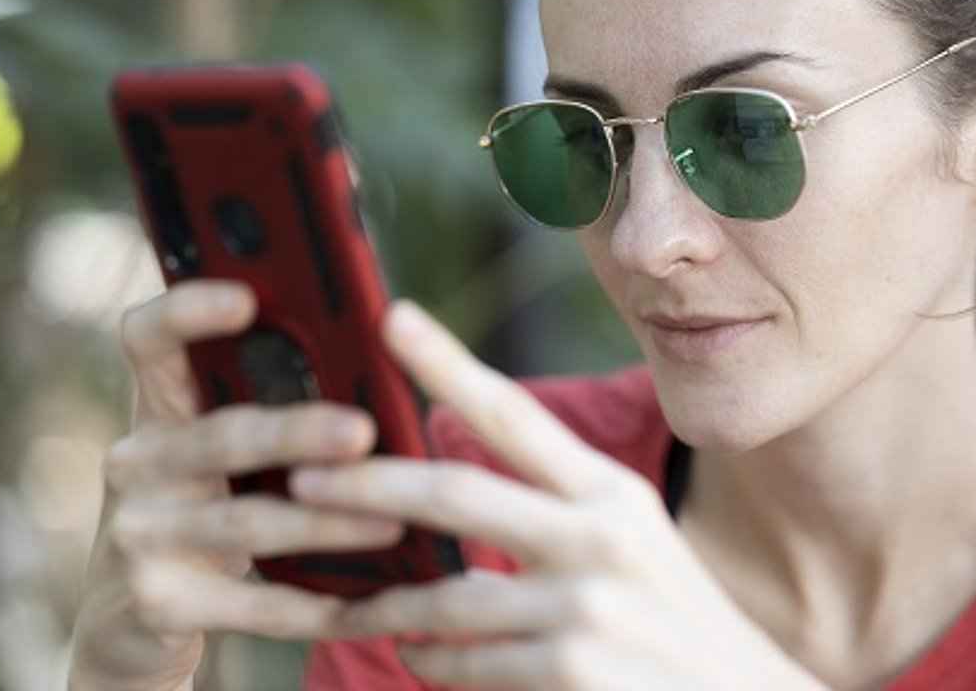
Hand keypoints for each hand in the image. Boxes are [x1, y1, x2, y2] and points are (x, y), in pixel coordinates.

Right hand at [68, 281, 403, 689]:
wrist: (135, 617)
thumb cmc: (213, 505)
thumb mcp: (229, 456)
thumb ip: (278, 409)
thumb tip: (388, 379)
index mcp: (162, 405)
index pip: (149, 339)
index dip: (186, 312)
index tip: (244, 298)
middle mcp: (137, 460)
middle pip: (221, 434)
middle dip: (297, 432)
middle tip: (363, 432)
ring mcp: (138, 532)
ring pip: (245, 521)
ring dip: (326, 522)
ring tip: (394, 520)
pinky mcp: (154, 603)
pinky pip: (249, 603)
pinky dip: (314, 606)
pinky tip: (369, 604)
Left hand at [291, 302, 826, 690]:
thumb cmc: (676, 619)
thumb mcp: (634, 542)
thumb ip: (558, 509)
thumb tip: (451, 485)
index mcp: (612, 492)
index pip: (515, 413)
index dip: (447, 362)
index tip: (393, 319)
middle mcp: (602, 536)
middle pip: (456, 493)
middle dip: (366, 485)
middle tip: (300, 480)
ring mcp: (588, 606)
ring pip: (448, 595)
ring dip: (387, 603)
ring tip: (348, 603)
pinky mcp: (574, 671)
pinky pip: (470, 662)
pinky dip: (432, 662)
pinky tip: (415, 657)